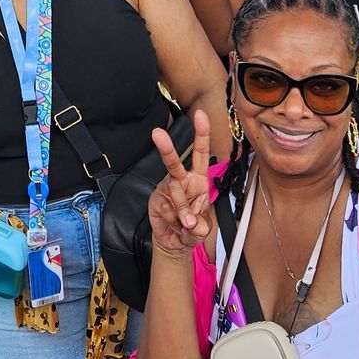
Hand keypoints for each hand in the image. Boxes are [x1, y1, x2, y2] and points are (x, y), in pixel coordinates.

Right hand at [147, 108, 215, 259]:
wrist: (175, 242)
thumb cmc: (192, 227)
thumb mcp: (203, 226)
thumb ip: (201, 224)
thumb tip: (190, 221)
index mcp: (198, 179)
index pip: (200, 154)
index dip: (201, 135)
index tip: (200, 116)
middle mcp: (181, 180)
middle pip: (174, 163)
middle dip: (166, 148)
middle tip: (157, 134)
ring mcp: (165, 189)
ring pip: (174, 192)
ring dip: (183, 211)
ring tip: (186, 224)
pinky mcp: (155, 200)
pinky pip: (165, 208)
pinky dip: (174, 220)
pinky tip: (175, 224)